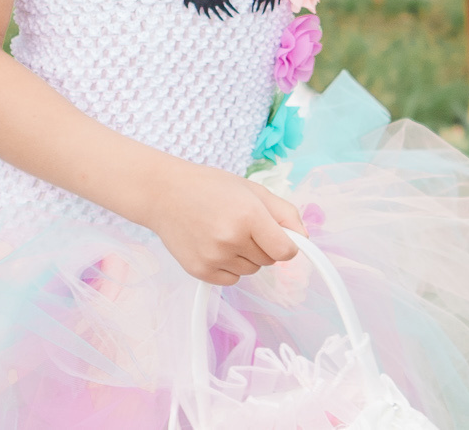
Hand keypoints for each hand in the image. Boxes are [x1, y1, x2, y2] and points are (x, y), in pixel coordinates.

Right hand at [141, 162, 304, 285]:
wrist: (165, 194)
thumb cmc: (212, 188)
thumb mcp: (254, 191)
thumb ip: (285, 214)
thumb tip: (303, 239)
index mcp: (249, 216)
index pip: (285, 251)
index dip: (289, 246)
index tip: (283, 239)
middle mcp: (231, 240)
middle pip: (269, 261)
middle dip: (265, 247)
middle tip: (246, 227)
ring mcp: (213, 258)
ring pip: (251, 270)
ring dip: (247, 257)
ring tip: (227, 234)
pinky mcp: (199, 271)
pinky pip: (231, 280)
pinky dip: (230, 268)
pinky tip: (216, 247)